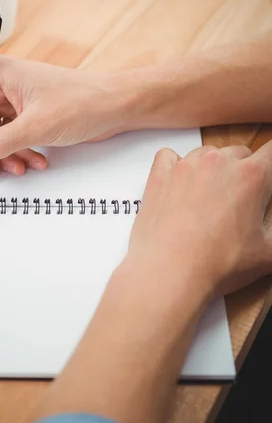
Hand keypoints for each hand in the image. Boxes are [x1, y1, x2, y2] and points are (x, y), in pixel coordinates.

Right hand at [0, 56, 126, 177]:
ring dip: (1, 154)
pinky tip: (34, 161)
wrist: (115, 107)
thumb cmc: (82, 102)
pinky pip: (8, 137)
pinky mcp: (27, 115)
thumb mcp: (36, 126)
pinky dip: (16, 152)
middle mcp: (2, 85)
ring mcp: (14, 101)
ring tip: (19, 167)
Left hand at [128, 143, 271, 299]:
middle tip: (238, 201)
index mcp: (252, 176)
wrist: (170, 272)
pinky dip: (175, 165)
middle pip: (239, 153)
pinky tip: (179, 185)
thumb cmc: (217, 263)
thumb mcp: (267, 253)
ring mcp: (187, 165)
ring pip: (207, 153)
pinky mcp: (160, 174)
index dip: (270, 164)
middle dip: (242, 172)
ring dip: (211, 169)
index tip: (266, 176)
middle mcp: (219, 162)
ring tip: (208, 199)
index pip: (271, 150)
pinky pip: (169, 156)